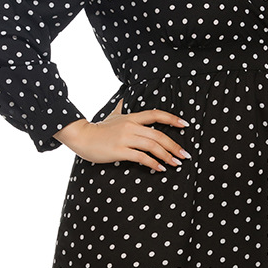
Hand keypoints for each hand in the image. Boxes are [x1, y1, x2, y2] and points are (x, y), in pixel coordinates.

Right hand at [54, 99, 190, 171]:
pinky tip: (160, 168)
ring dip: (167, 156)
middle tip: (185, 155)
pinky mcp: (120, 151)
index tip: (186, 125)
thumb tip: (122, 99)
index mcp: (132, 117)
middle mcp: (131, 126)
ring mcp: (126, 139)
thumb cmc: (98, 129)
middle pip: (159, 135)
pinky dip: (153, 163)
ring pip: (152, 146)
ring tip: (176, 163)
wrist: (82, 137)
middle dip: (174, 146)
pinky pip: (141, 157)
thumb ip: (119, 108)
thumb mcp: (111, 115)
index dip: (172, 119)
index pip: (156, 115)